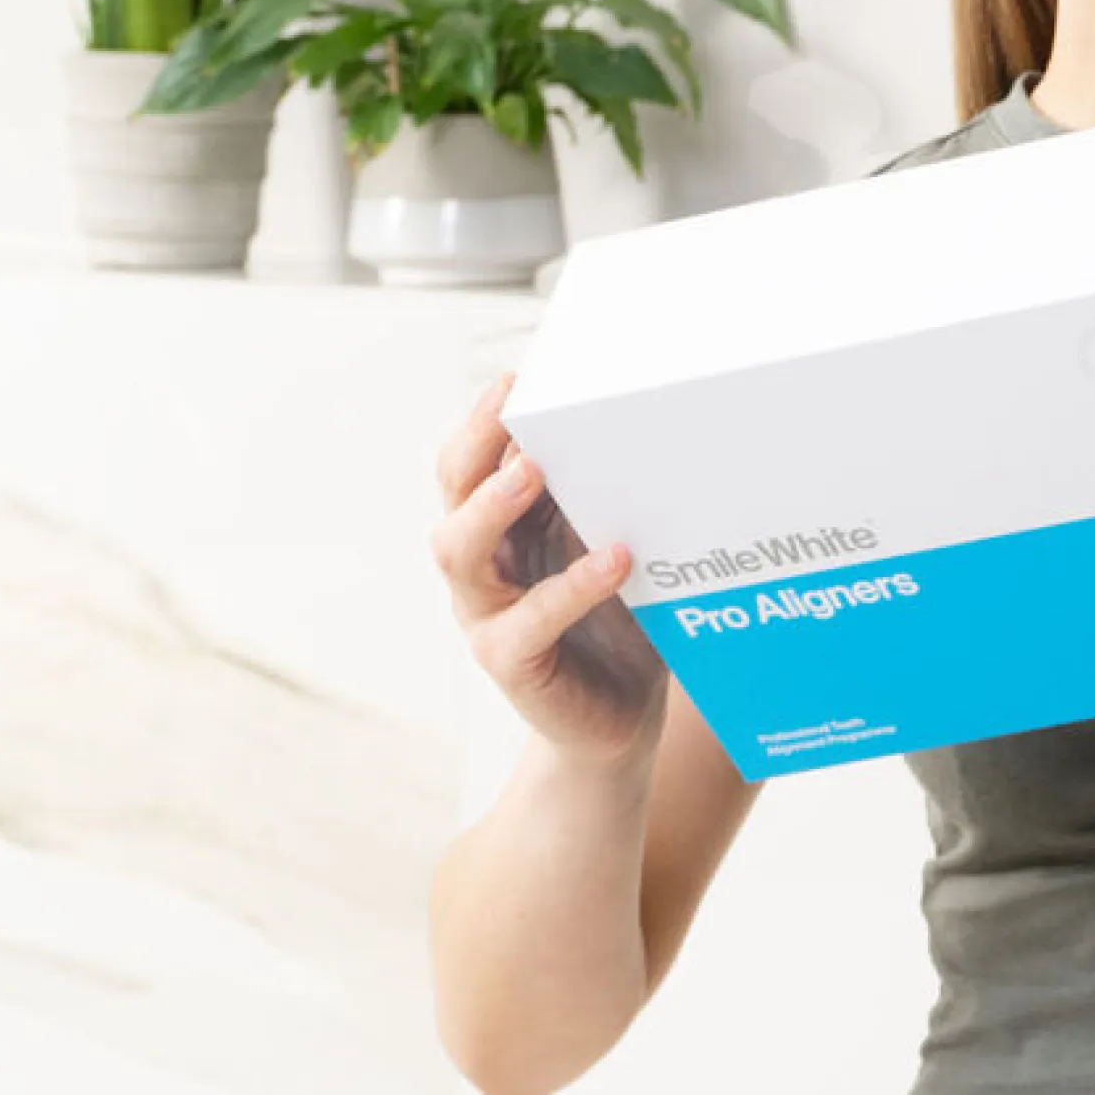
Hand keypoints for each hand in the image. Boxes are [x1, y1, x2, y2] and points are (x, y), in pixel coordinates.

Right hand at [430, 374, 665, 767]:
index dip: (486, 420)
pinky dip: (570, 587)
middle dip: (476, 444)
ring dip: (493, 506)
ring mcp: (486, 615)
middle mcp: (483, 564)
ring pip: (459, 552)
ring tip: (535, 470)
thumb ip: (607, 497)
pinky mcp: (510, 663)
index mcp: (504, 526)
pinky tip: (615, 558)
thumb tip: (642, 424)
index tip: (519, 375)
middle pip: (452, 494)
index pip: (473, 463)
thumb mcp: (613, 543)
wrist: (621, 718)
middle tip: (513, 406)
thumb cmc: (621, 619)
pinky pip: (524, 622)